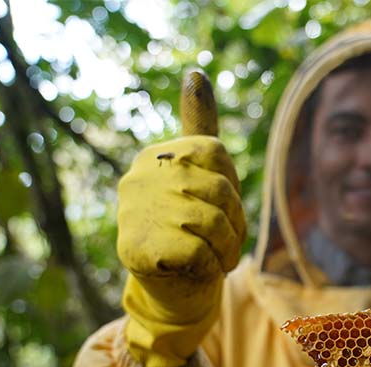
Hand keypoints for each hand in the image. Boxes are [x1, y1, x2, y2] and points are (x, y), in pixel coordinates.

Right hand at [118, 135, 245, 366]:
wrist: (170, 291)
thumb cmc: (190, 230)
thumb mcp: (199, 176)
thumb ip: (200, 128)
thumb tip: (195, 72)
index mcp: (157, 157)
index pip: (216, 154)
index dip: (232, 188)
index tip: (220, 208)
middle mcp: (140, 178)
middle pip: (220, 189)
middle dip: (234, 223)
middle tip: (224, 244)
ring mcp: (136, 212)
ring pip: (214, 222)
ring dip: (226, 249)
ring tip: (216, 259)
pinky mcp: (140, 248)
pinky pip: (202, 251)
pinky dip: (211, 267)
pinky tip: (198, 271)